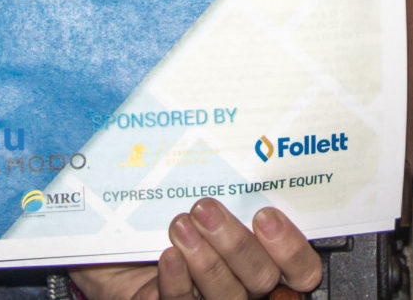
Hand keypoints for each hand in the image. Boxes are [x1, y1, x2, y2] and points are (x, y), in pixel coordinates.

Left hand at [70, 199, 324, 299]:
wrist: (112, 257)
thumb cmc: (157, 220)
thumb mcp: (190, 194)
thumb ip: (213, 176)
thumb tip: (218, 130)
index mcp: (259, 257)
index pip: (300, 269)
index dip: (290, 247)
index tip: (265, 214)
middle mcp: (242, 284)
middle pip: (262, 277)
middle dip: (237, 243)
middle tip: (206, 208)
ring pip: (228, 294)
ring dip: (205, 259)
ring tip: (181, 224)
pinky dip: (178, 280)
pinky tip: (168, 257)